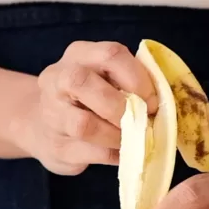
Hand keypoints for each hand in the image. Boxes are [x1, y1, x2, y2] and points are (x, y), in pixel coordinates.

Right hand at [13, 41, 157, 174]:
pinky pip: (91, 152)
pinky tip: (123, 152)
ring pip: (84, 124)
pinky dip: (115, 154)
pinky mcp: (57, 147)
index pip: (110, 54)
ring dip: (118, 135)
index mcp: (79, 55)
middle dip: (121, 106)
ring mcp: (52, 114)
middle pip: (82, 82)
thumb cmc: (90, 100)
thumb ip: (130, 83)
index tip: (154, 101)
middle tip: (142, 121)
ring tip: (132, 139)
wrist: (44, 127)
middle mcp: (57, 79)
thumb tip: (163, 103)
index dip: (138, 79)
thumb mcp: (107, 80)